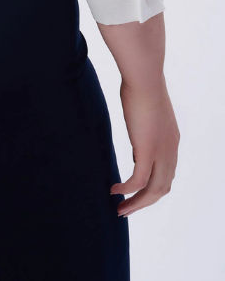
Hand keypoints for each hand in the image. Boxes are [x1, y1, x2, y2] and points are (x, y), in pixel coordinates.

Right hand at [111, 76, 179, 217]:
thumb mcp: (145, 109)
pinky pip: (138, 181)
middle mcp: (170, 151)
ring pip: (152, 191)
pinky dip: (127, 190)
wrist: (145, 77)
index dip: (152, 187)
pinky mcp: (147, 151)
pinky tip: (114, 190)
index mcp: (171, 141)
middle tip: (126, 209)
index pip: (166, 174)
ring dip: (136, 203)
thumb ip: (143, 123)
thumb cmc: (141, 84)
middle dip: (144, 202)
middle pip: (161, 189)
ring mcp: (161, 152)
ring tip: (120, 209)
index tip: (134, 192)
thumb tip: (137, 127)